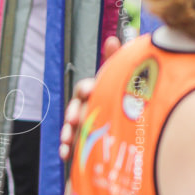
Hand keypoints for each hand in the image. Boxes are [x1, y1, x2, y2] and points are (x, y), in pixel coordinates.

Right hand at [58, 35, 120, 160]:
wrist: (128, 125)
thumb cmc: (120, 96)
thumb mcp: (119, 78)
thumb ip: (113, 60)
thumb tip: (111, 39)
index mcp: (92, 92)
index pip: (84, 88)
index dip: (86, 89)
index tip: (90, 91)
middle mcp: (84, 107)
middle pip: (74, 108)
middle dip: (72, 114)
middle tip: (75, 119)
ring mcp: (81, 124)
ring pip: (70, 127)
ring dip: (67, 133)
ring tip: (68, 140)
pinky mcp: (81, 140)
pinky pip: (71, 145)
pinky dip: (66, 149)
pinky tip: (66, 155)